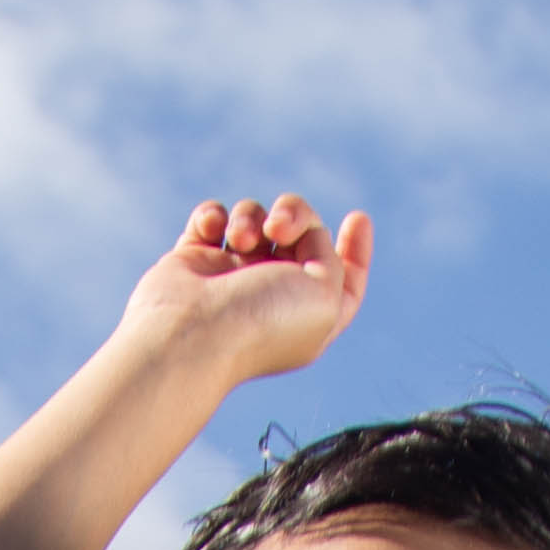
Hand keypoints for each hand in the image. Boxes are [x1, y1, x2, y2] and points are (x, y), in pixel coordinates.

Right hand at [122, 193, 372, 389]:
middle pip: (303, 233)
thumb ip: (331, 257)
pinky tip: (210, 229)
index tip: (358, 218)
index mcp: (309, 317)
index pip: (342, 280)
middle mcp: (273, 297)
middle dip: (297, 215)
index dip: (355, 250)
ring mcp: (234, 277)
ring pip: (256, 218)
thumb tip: (298, 232)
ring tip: (240, 239)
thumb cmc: (262, 322)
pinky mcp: (197, 261)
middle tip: (279, 227)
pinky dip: (213, 215)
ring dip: (251, 216)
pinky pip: (213, 218)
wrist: (191, 333)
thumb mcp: (326, 295)